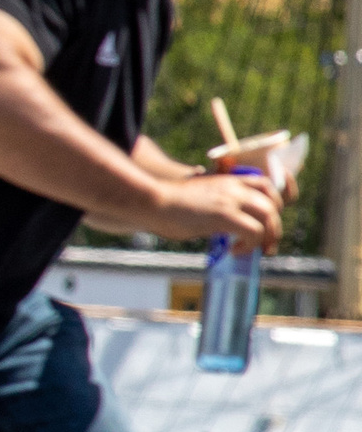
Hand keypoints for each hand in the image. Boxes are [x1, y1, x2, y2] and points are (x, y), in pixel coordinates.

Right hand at [154, 166, 283, 251]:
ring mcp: (230, 199)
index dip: (277, 203)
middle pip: (273, 204)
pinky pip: (253, 231)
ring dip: (267, 237)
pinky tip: (235, 251)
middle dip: (274, 228)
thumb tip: (229, 231)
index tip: (271, 224)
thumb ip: (219, 208)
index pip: (268, 185)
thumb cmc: (169, 205)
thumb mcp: (201, 199)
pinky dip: (250, 245)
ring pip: (269, 217)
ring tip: (255, 251)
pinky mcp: (224, 214)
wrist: (153, 201)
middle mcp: (234, 186)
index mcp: (229, 181)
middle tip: (265, 247)